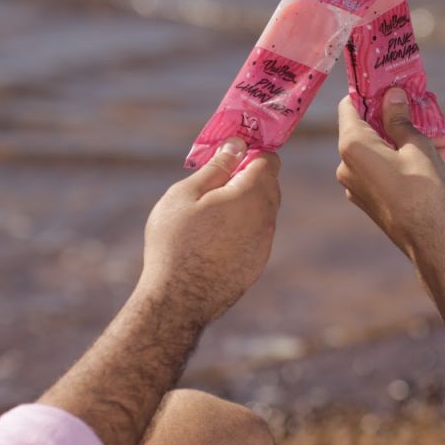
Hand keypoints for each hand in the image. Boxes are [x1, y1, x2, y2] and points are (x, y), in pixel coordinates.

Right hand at [141, 139, 279, 323]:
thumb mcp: (186, 194)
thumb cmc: (175, 241)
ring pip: (262, 210)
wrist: (178, 300)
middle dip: (247, 176)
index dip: (250, 152)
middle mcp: (266, 219)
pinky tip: (214, 237)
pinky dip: (242, 227)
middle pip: (268, 184)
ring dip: (244, 203)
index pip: (269, 160)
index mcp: (252, 195)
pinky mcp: (257, 263)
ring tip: (209, 211)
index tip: (229, 155)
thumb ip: (217, 166)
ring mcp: (264, 244)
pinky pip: (256, 233)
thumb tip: (237, 144)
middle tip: (213, 182)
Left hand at [336, 88, 444, 258]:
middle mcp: (345, 165)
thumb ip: (399, 118)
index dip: (370, 93)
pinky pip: (381, 170)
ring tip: (443, 142)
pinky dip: (402, 160)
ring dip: (407, 141)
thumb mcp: (417, 145)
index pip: (349, 106)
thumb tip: (391, 95)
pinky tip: (434, 159)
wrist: (431, 242)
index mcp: (352, 146)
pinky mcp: (367, 199)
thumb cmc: (424, 189)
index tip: (391, 87)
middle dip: (398, 120)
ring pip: (379, 150)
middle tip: (427, 115)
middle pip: (367, 128)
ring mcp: (354, 185)